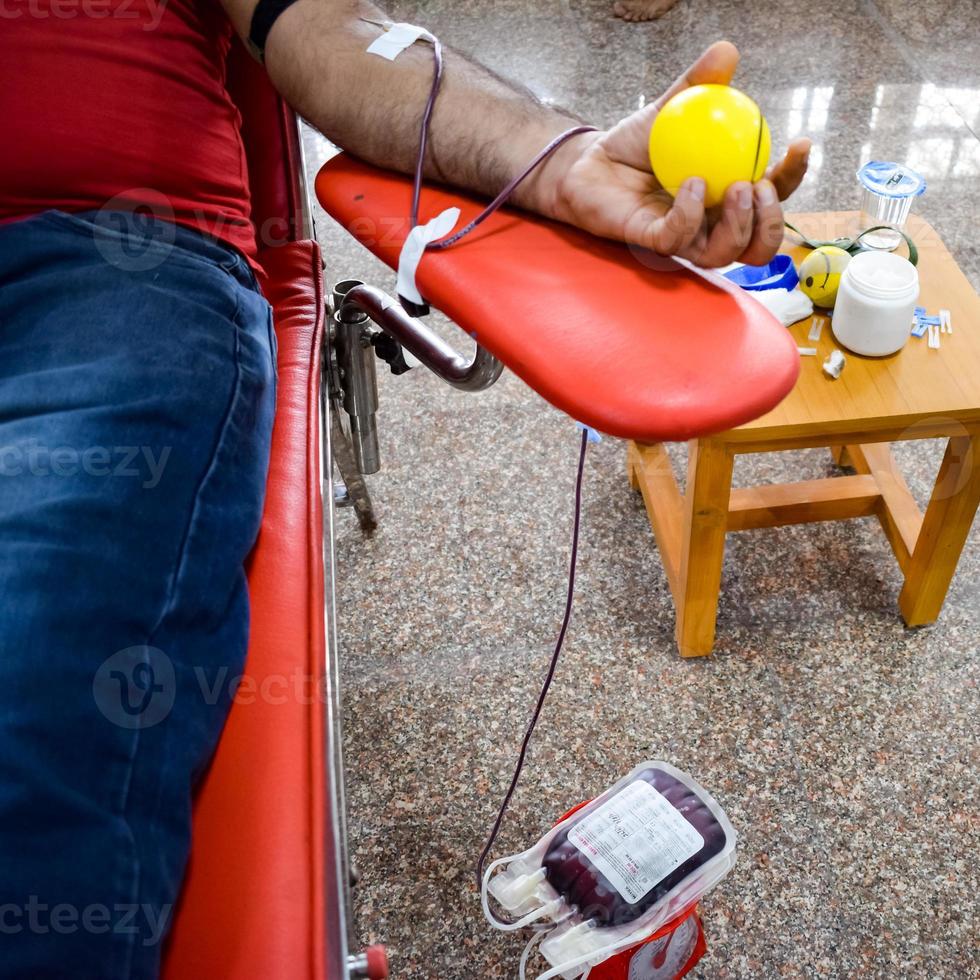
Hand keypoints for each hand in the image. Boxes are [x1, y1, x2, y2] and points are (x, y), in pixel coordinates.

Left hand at [540, 41, 810, 267]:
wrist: (590, 163)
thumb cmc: (635, 144)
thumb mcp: (671, 108)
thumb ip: (699, 85)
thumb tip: (726, 50)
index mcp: (727, 195)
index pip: (771, 197)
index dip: (791, 177)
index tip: (799, 143)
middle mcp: (710, 225)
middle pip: (758, 247)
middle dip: (770, 223)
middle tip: (759, 185)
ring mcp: (682, 238)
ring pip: (723, 255)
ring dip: (739, 226)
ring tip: (736, 187)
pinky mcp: (650, 242)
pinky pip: (679, 241)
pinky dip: (690, 216)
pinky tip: (691, 184)